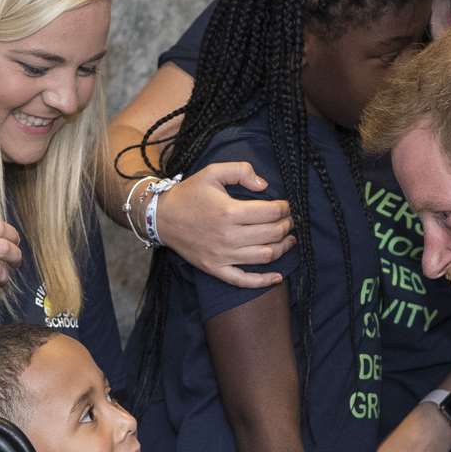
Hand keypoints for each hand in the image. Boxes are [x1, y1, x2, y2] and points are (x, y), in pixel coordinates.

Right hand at [156, 162, 293, 287]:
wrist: (161, 217)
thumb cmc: (189, 194)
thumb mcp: (212, 172)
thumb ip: (241, 171)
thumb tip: (264, 186)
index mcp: (229, 211)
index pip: (270, 212)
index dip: (284, 208)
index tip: (286, 206)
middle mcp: (228, 236)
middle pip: (272, 234)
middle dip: (286, 226)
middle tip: (289, 221)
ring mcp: (222, 256)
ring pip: (265, 256)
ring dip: (283, 248)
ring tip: (289, 240)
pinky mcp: (216, 269)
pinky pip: (244, 280)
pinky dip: (264, 281)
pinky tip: (277, 277)